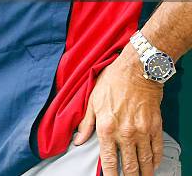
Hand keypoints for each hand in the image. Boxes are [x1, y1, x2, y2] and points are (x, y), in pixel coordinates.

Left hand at [73, 44, 163, 174]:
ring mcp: (142, 131)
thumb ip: (86, 123)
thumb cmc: (113, 80)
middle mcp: (125, 132)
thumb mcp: (93, 99)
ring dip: (144, 174)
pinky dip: (155, 161)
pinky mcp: (155, 127)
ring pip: (145, 162)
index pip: (108, 161)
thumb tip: (77, 139)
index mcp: (106, 127)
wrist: (137, 69)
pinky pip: (157, 150)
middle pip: (129, 167)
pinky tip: (152, 165)